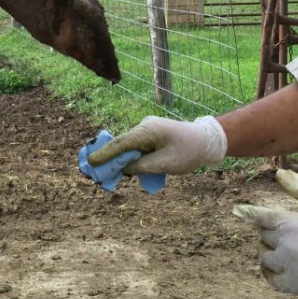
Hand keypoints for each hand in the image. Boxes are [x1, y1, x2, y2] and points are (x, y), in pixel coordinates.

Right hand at [85, 115, 226, 173]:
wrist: (207, 140)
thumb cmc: (188, 152)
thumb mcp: (164, 164)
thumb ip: (141, 167)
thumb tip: (123, 169)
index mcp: (148, 130)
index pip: (121, 143)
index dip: (105, 154)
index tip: (90, 162)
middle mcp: (144, 125)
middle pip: (121, 143)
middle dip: (108, 157)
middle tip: (93, 171)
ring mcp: (147, 128)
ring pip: (128, 145)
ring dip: (120, 158)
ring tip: (107, 173)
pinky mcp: (151, 133)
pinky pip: (135, 145)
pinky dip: (129, 155)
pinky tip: (125, 167)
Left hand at [233, 169, 297, 298]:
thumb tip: (279, 174)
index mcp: (294, 224)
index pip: (261, 217)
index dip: (247, 212)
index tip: (237, 210)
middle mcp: (287, 247)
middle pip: (263, 236)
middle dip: (269, 230)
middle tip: (285, 228)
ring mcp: (291, 268)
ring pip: (265, 258)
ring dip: (269, 251)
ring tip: (282, 247)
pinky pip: (273, 280)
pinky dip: (272, 273)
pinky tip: (278, 267)